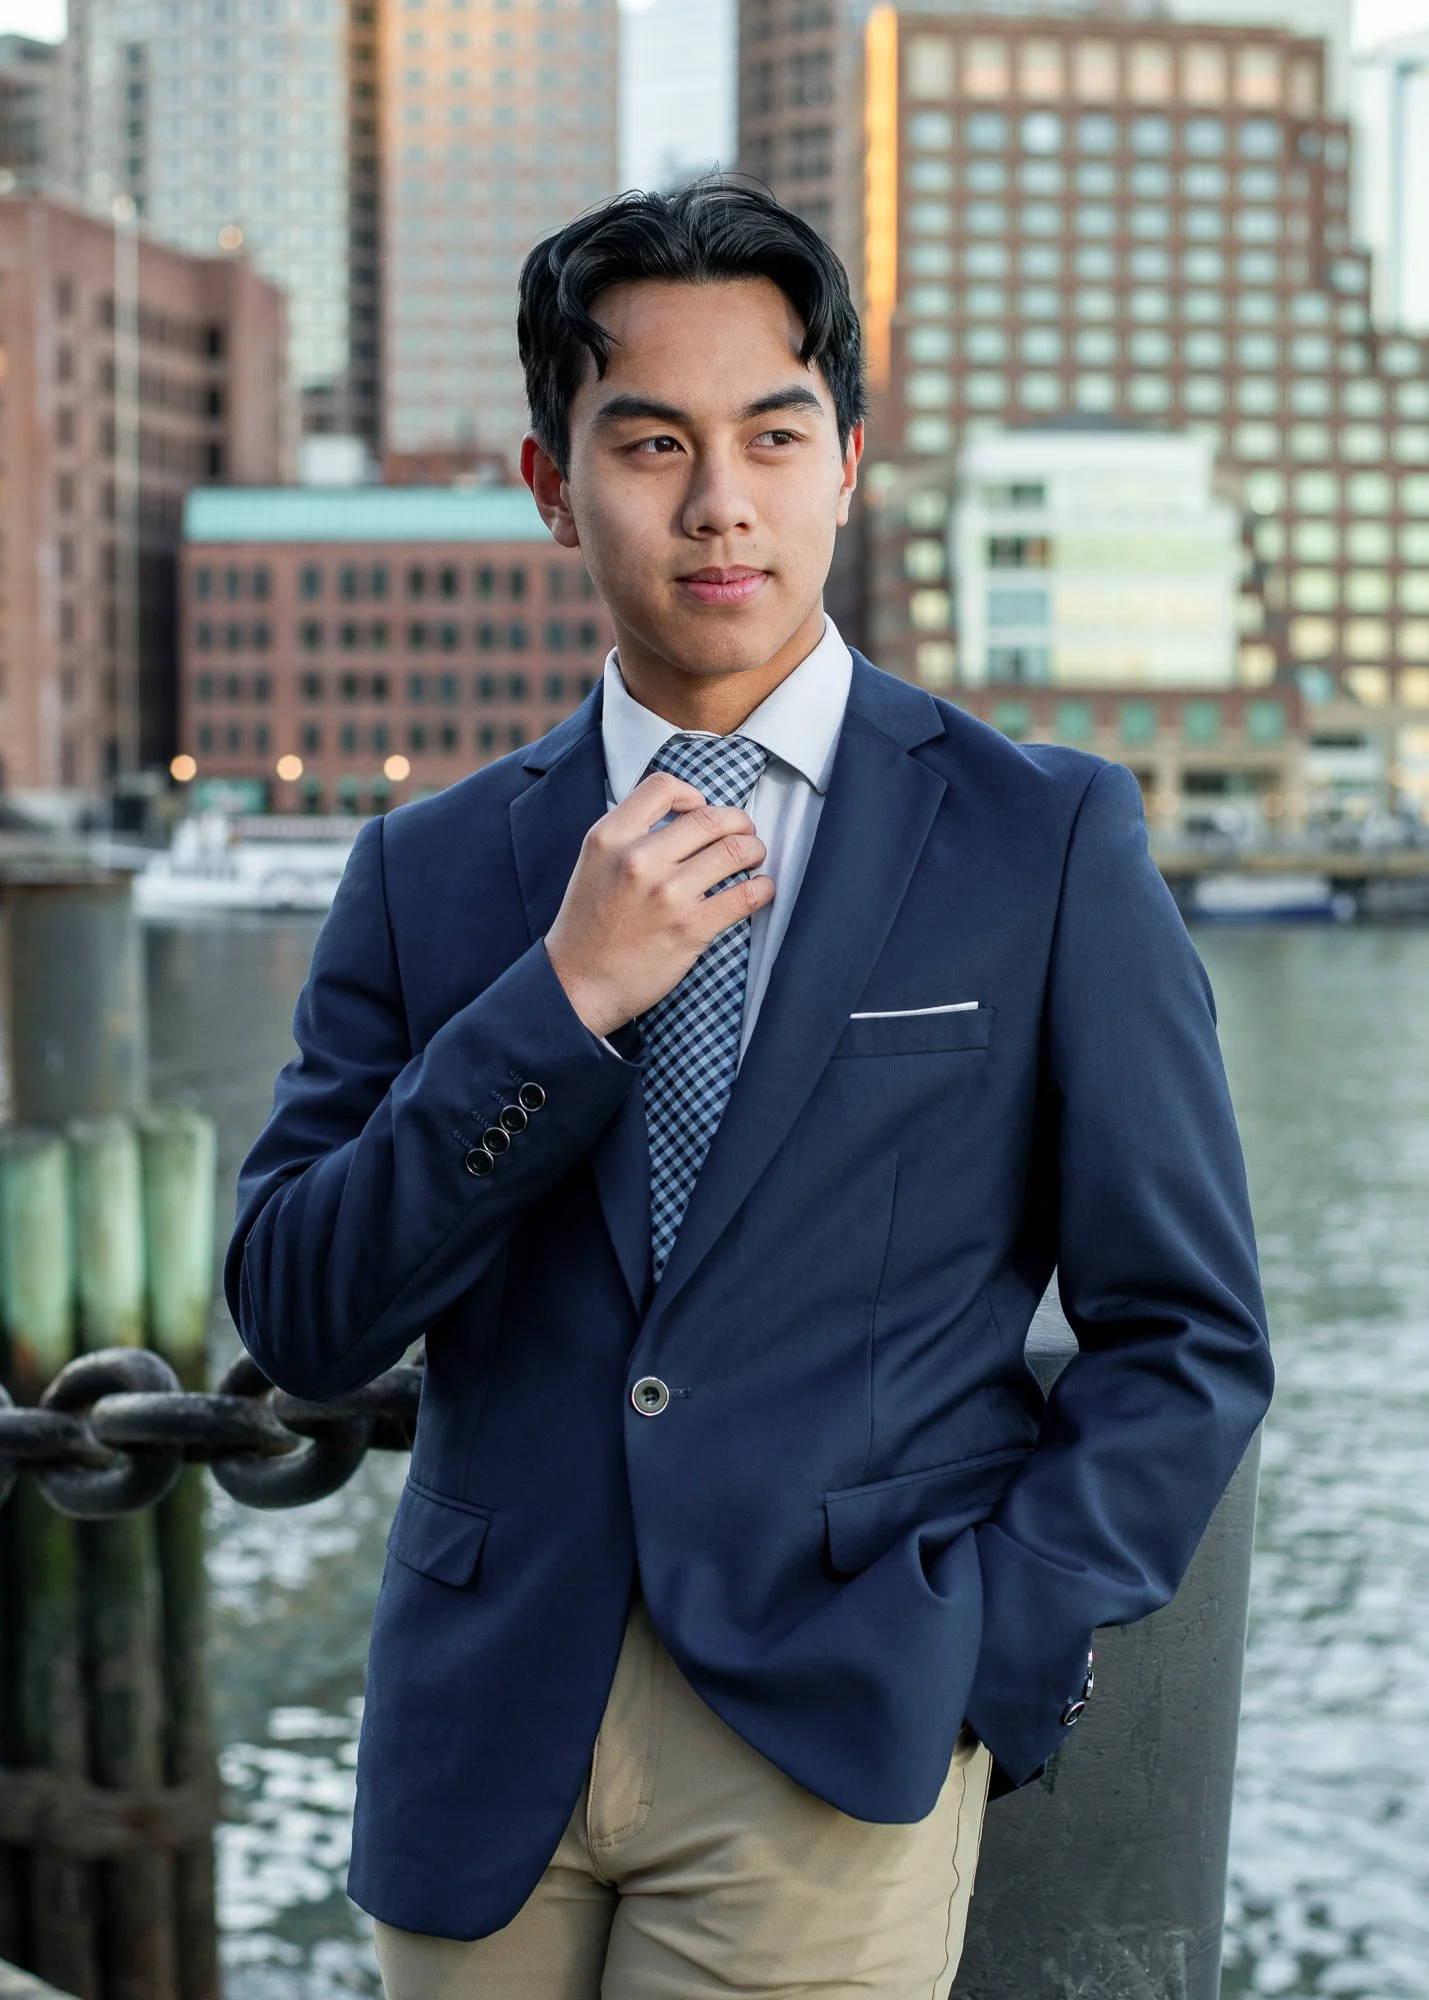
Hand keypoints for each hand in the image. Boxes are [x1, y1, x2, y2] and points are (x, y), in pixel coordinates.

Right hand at [545, 771, 773, 1038]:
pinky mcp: (691, 927)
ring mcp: (667, 894)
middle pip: (710, 817)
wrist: (578, 985)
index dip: (691, 794)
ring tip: (754, 857)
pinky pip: (746, 895)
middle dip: (738, 822)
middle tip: (745, 832)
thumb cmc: (588, 926)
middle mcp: (638, 859)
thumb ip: (629, 836)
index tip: (701, 809)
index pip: (661, 787)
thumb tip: (682, 817)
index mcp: (609, 837)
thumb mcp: (594, 864)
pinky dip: (763, 888)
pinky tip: (761, 889)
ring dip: (754, 850)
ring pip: (734, 850)